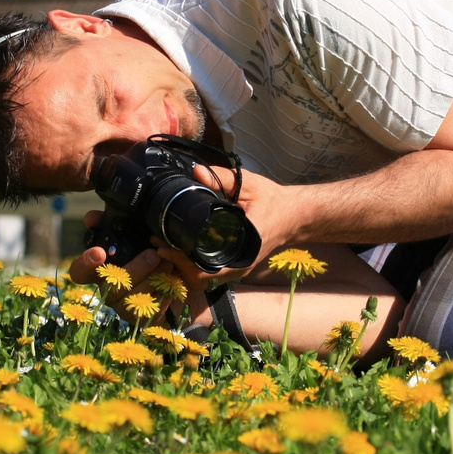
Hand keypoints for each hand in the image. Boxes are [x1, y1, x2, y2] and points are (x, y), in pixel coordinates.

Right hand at [66, 210, 177, 324]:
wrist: (201, 285)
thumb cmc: (171, 256)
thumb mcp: (154, 234)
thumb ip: (125, 225)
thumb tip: (93, 217)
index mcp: (110, 266)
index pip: (81, 272)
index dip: (84, 262)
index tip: (99, 252)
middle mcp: (114, 288)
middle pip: (110, 283)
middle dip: (134, 267)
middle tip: (153, 255)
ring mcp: (127, 307)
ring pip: (130, 296)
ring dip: (153, 278)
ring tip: (170, 266)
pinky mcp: (145, 321)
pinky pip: (150, 308)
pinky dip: (165, 292)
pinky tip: (175, 285)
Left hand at [153, 166, 300, 288]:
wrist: (295, 216)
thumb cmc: (274, 201)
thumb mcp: (250, 185)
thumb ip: (224, 177)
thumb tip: (197, 172)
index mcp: (243, 249)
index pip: (205, 269)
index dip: (181, 261)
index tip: (164, 246)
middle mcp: (240, 265)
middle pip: (199, 280)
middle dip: (176, 266)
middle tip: (158, 247)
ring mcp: (238, 269)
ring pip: (204, 282)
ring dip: (182, 269)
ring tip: (164, 250)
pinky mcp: (237, 267)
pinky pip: (211, 277)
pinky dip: (193, 269)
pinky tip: (180, 253)